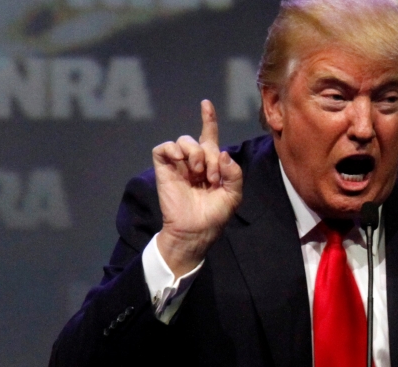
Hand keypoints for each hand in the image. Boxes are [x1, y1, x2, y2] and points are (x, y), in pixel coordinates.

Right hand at [153, 99, 243, 276]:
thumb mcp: (233, 195)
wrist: (195, 231)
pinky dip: (172, 149)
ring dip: (194, 153)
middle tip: (212, 178)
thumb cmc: (214, 215)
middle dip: (210, 156)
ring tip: (198, 173)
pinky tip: (180, 160)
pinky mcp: (163, 169)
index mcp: (212, 164)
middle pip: (200, 141)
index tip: (206, 104)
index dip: (208, 119)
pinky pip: (163, 148)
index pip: (209, 136)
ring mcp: (178, 165)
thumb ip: (234, 173)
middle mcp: (194, 161)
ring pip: (183, 141)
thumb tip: (223, 155)